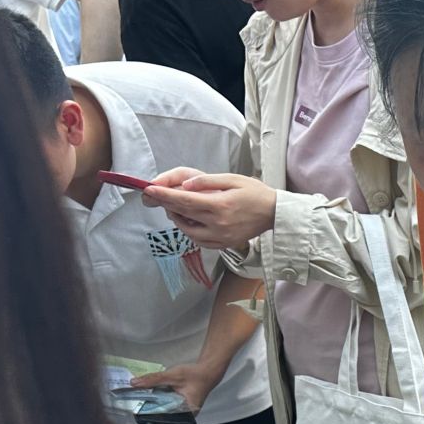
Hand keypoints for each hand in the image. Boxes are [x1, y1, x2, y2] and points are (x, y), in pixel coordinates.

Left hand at [128, 360, 220, 412]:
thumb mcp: (173, 376)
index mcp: (186, 413)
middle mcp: (184, 415)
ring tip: (139, 397)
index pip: (163, 417)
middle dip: (148, 406)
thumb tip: (134, 383)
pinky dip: (158, 398)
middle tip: (134, 400)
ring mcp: (182, 410)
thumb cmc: (196, 375)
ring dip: (152, 402)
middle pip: (161, 413)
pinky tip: (150, 393)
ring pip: (162, 408)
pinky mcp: (178, 404)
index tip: (134, 407)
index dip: (148, 412)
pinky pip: (165, 403)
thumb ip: (153, 379)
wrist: (208, 371)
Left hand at [142, 169, 278, 251]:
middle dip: (167, 204)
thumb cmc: (255, 193)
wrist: (274, 213)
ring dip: (178, 219)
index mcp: (220, 206)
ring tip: (177, 207)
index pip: (184, 201)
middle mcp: (218, 224)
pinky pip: (199, 240)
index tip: (149, 190)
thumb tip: (185, 185)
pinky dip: (190, 230)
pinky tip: (191, 221)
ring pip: (188, 231)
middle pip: (183, 215)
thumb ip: (207, 181)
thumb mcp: (232, 179)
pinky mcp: (224, 244)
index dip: (164, 195)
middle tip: (157, 196)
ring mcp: (221, 237)